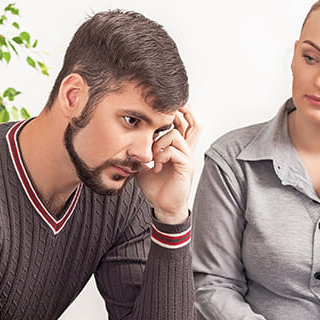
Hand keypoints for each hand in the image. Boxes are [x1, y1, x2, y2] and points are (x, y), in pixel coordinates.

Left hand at [136, 106, 200, 223]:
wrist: (163, 206)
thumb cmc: (156, 188)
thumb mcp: (144, 167)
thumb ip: (140, 154)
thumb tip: (125, 146)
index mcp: (178, 149)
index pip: (185, 124)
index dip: (177, 114)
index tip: (160, 114)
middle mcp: (186, 151)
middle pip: (194, 123)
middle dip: (181, 113)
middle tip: (164, 115)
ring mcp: (188, 158)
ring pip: (175, 135)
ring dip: (159, 143)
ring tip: (153, 156)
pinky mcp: (186, 166)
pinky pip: (174, 151)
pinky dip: (161, 155)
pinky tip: (156, 166)